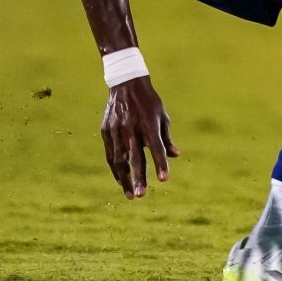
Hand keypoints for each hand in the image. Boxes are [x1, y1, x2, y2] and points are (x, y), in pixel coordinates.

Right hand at [101, 76, 177, 198]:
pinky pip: (110, 154)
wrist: (126, 85)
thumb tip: (175, 155)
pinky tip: (120, 180)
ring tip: (130, 194)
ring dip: (124, 178)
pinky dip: (115, 169)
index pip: (156, 148)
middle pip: (135, 158)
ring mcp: (116, 130)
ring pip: (119, 160)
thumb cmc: (149, 102)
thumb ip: (166, 138)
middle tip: (141, 195)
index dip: (160, 164)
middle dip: (138, 178)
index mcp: (149, 123)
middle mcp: (131, 128)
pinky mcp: (106, 131)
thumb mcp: (162, 116)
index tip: (164, 180)